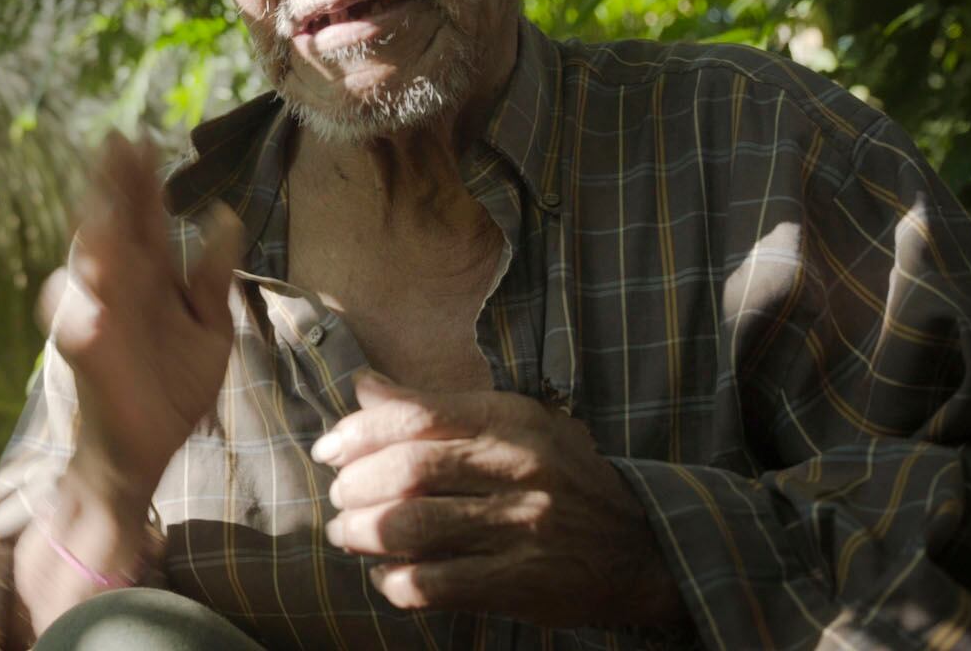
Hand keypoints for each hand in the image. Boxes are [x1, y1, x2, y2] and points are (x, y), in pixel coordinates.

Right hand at [54, 133, 242, 503]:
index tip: (144, 137)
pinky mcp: (88, 353)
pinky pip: (76, 324)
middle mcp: (120, 288)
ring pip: (91, 264)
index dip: (142, 179)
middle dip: (113, 185)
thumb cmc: (173, 386)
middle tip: (117, 141)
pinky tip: (83, 281)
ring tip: (104, 200)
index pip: (144, 216)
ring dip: (95, 230)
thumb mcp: (209, 327)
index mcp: (149, 277)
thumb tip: (226, 215)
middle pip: (114, 225)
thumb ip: (213, 276)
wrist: (147, 450)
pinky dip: (75, 304)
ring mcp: (100, 316)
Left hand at [313, 370, 687, 630]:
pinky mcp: (521, 583)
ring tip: (348, 534)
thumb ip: (436, 406)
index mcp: (511, 423)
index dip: (358, 432)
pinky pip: (436, 584)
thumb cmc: (561, 476)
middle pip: (408, 471)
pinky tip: (386, 578)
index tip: (329, 449)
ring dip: (364, 533)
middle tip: (338, 497)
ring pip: (414, 528)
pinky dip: (396, 582)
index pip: (416, 416)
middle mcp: (517, 470)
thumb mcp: (513, 424)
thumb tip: (363, 386)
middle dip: (355, 485)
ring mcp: (521, 528)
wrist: (641, 545)